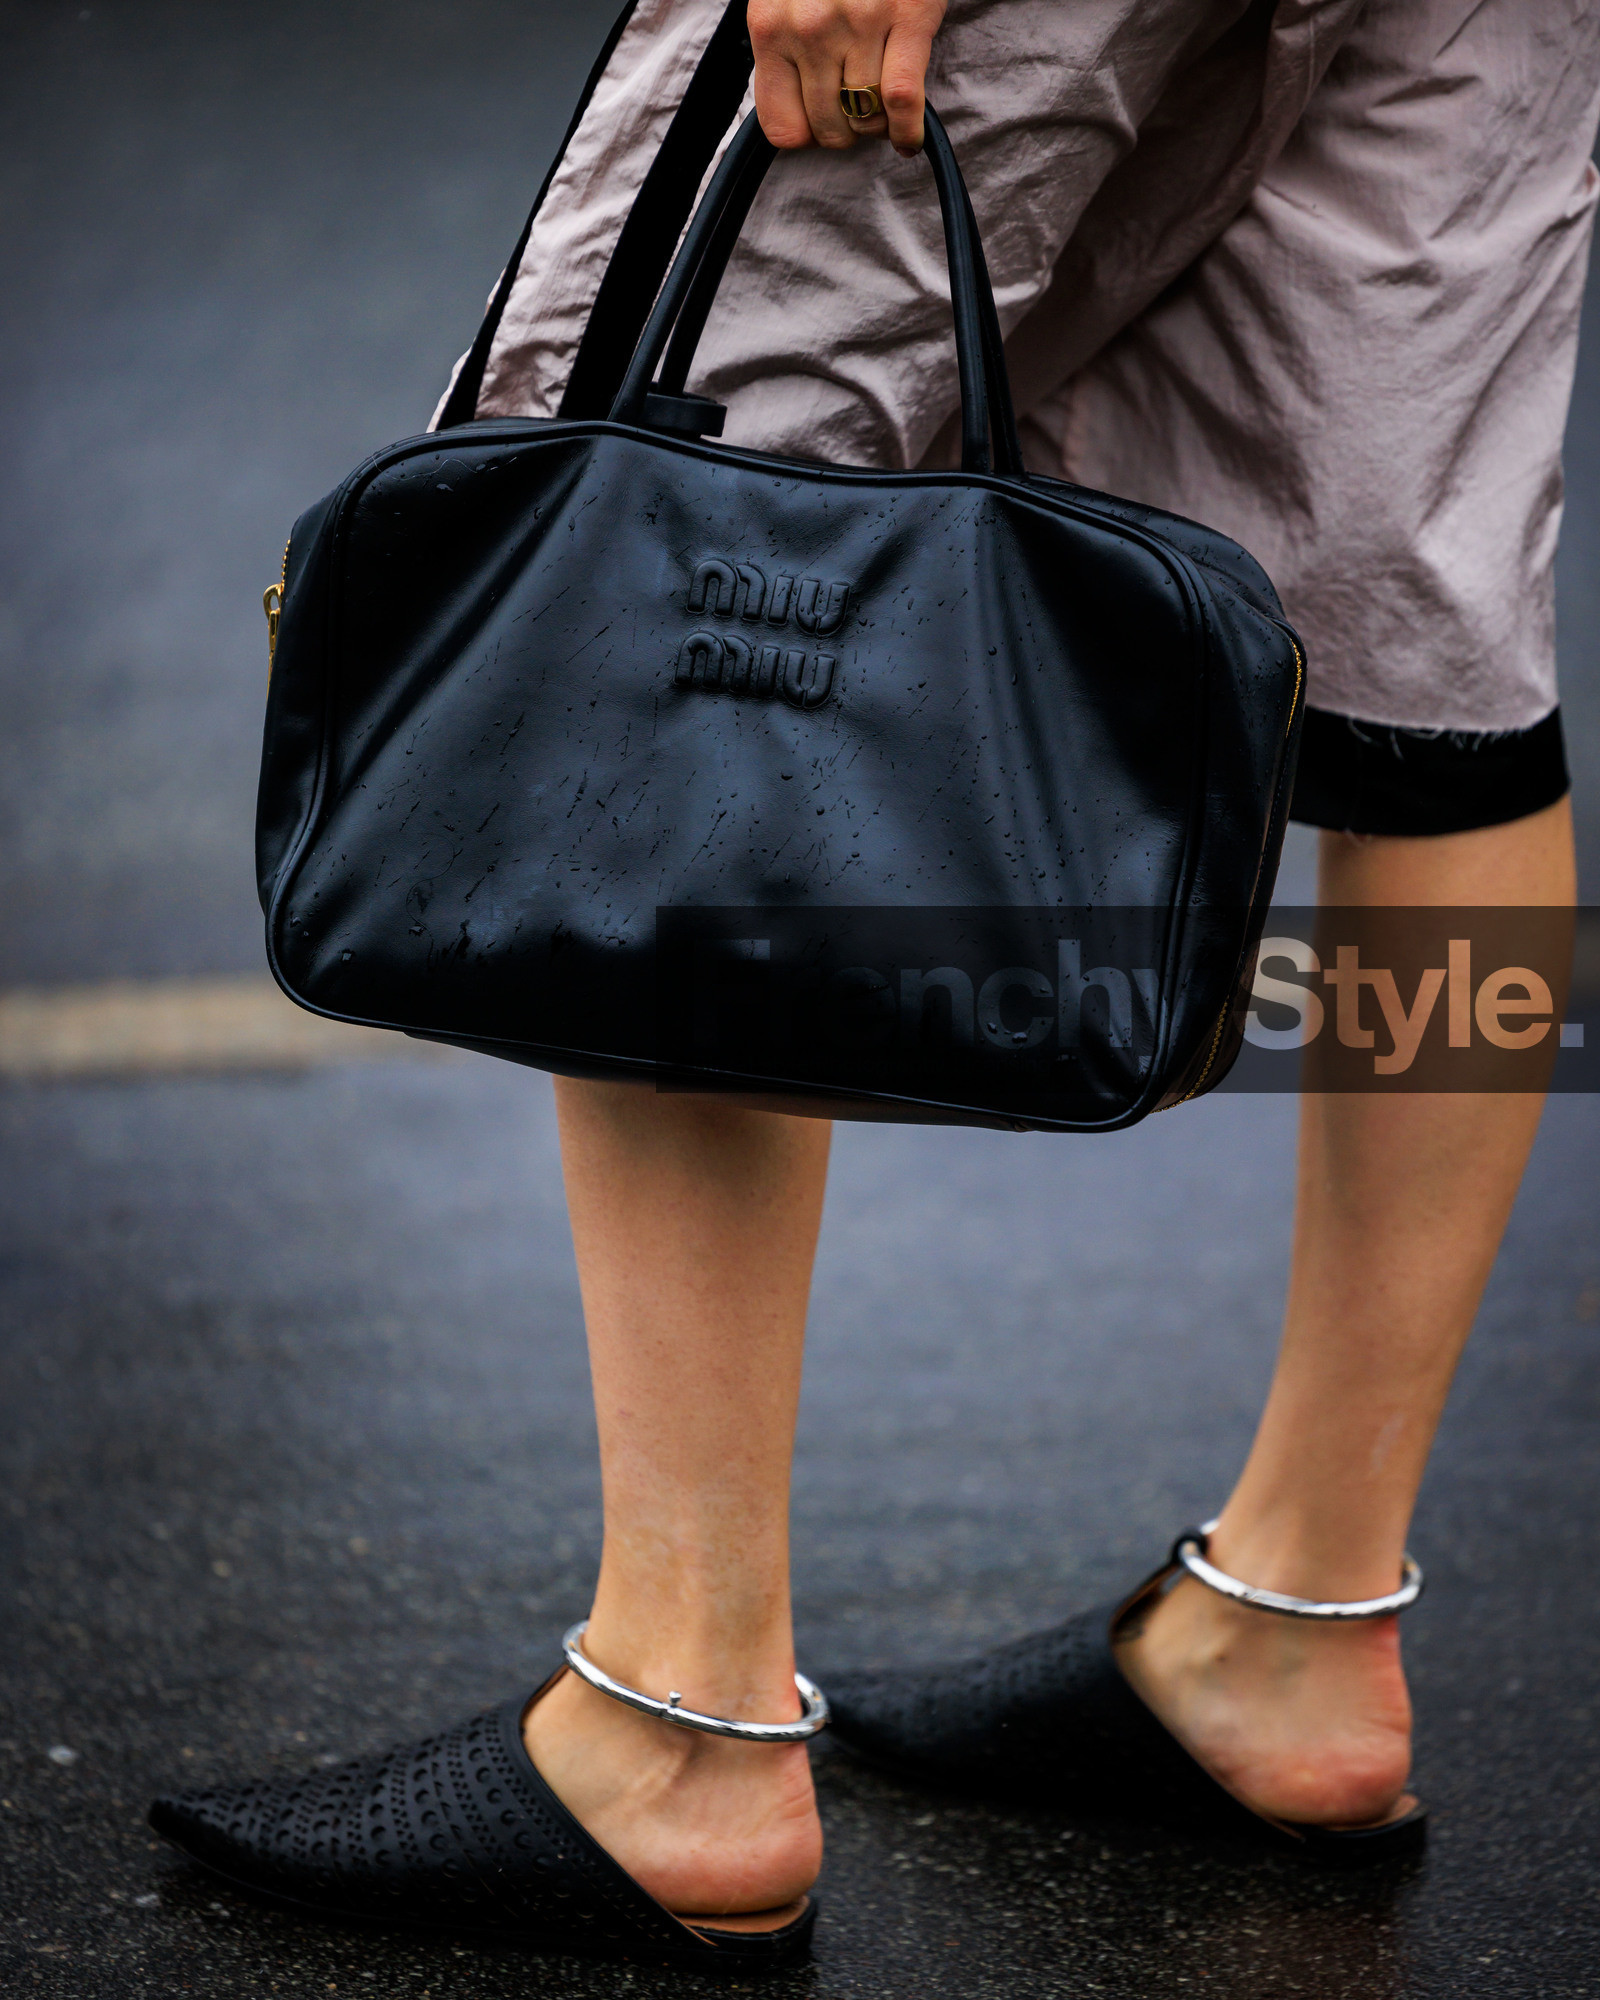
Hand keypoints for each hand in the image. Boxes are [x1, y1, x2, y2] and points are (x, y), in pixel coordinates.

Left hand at [748, 0, 946, 154]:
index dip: (806, 136)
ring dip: (877, 126)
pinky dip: (907, 129)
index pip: (781, 127)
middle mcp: (809, 28)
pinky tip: (908, 138)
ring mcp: (858, 23)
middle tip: (857, 115)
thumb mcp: (784, 2)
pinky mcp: (907, 17)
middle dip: (845, 131)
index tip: (820, 125)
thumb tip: (797, 119)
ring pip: (866, 117)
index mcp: (770, 27)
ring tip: (882, 109)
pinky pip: (902, 100)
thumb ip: (783, 50)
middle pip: (827, 128)